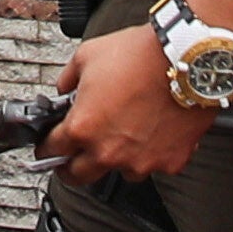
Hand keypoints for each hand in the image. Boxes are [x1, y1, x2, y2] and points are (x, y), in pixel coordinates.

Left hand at [46, 18, 218, 182]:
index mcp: (82, 128)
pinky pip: (153, 164)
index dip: (46, 146)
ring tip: (125, 132)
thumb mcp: (87, 56)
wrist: (186, 57)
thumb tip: (65, 88)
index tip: (49, 145)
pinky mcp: (169, 162)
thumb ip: (68, 80)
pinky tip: (153, 130)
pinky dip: (151, 152)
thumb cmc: (140, 55)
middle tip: (73, 155)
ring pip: (119, 171)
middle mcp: (108, 151)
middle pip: (77, 176)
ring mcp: (140, 161)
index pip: (51, 150)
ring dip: (116, 158)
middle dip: (71, 166)